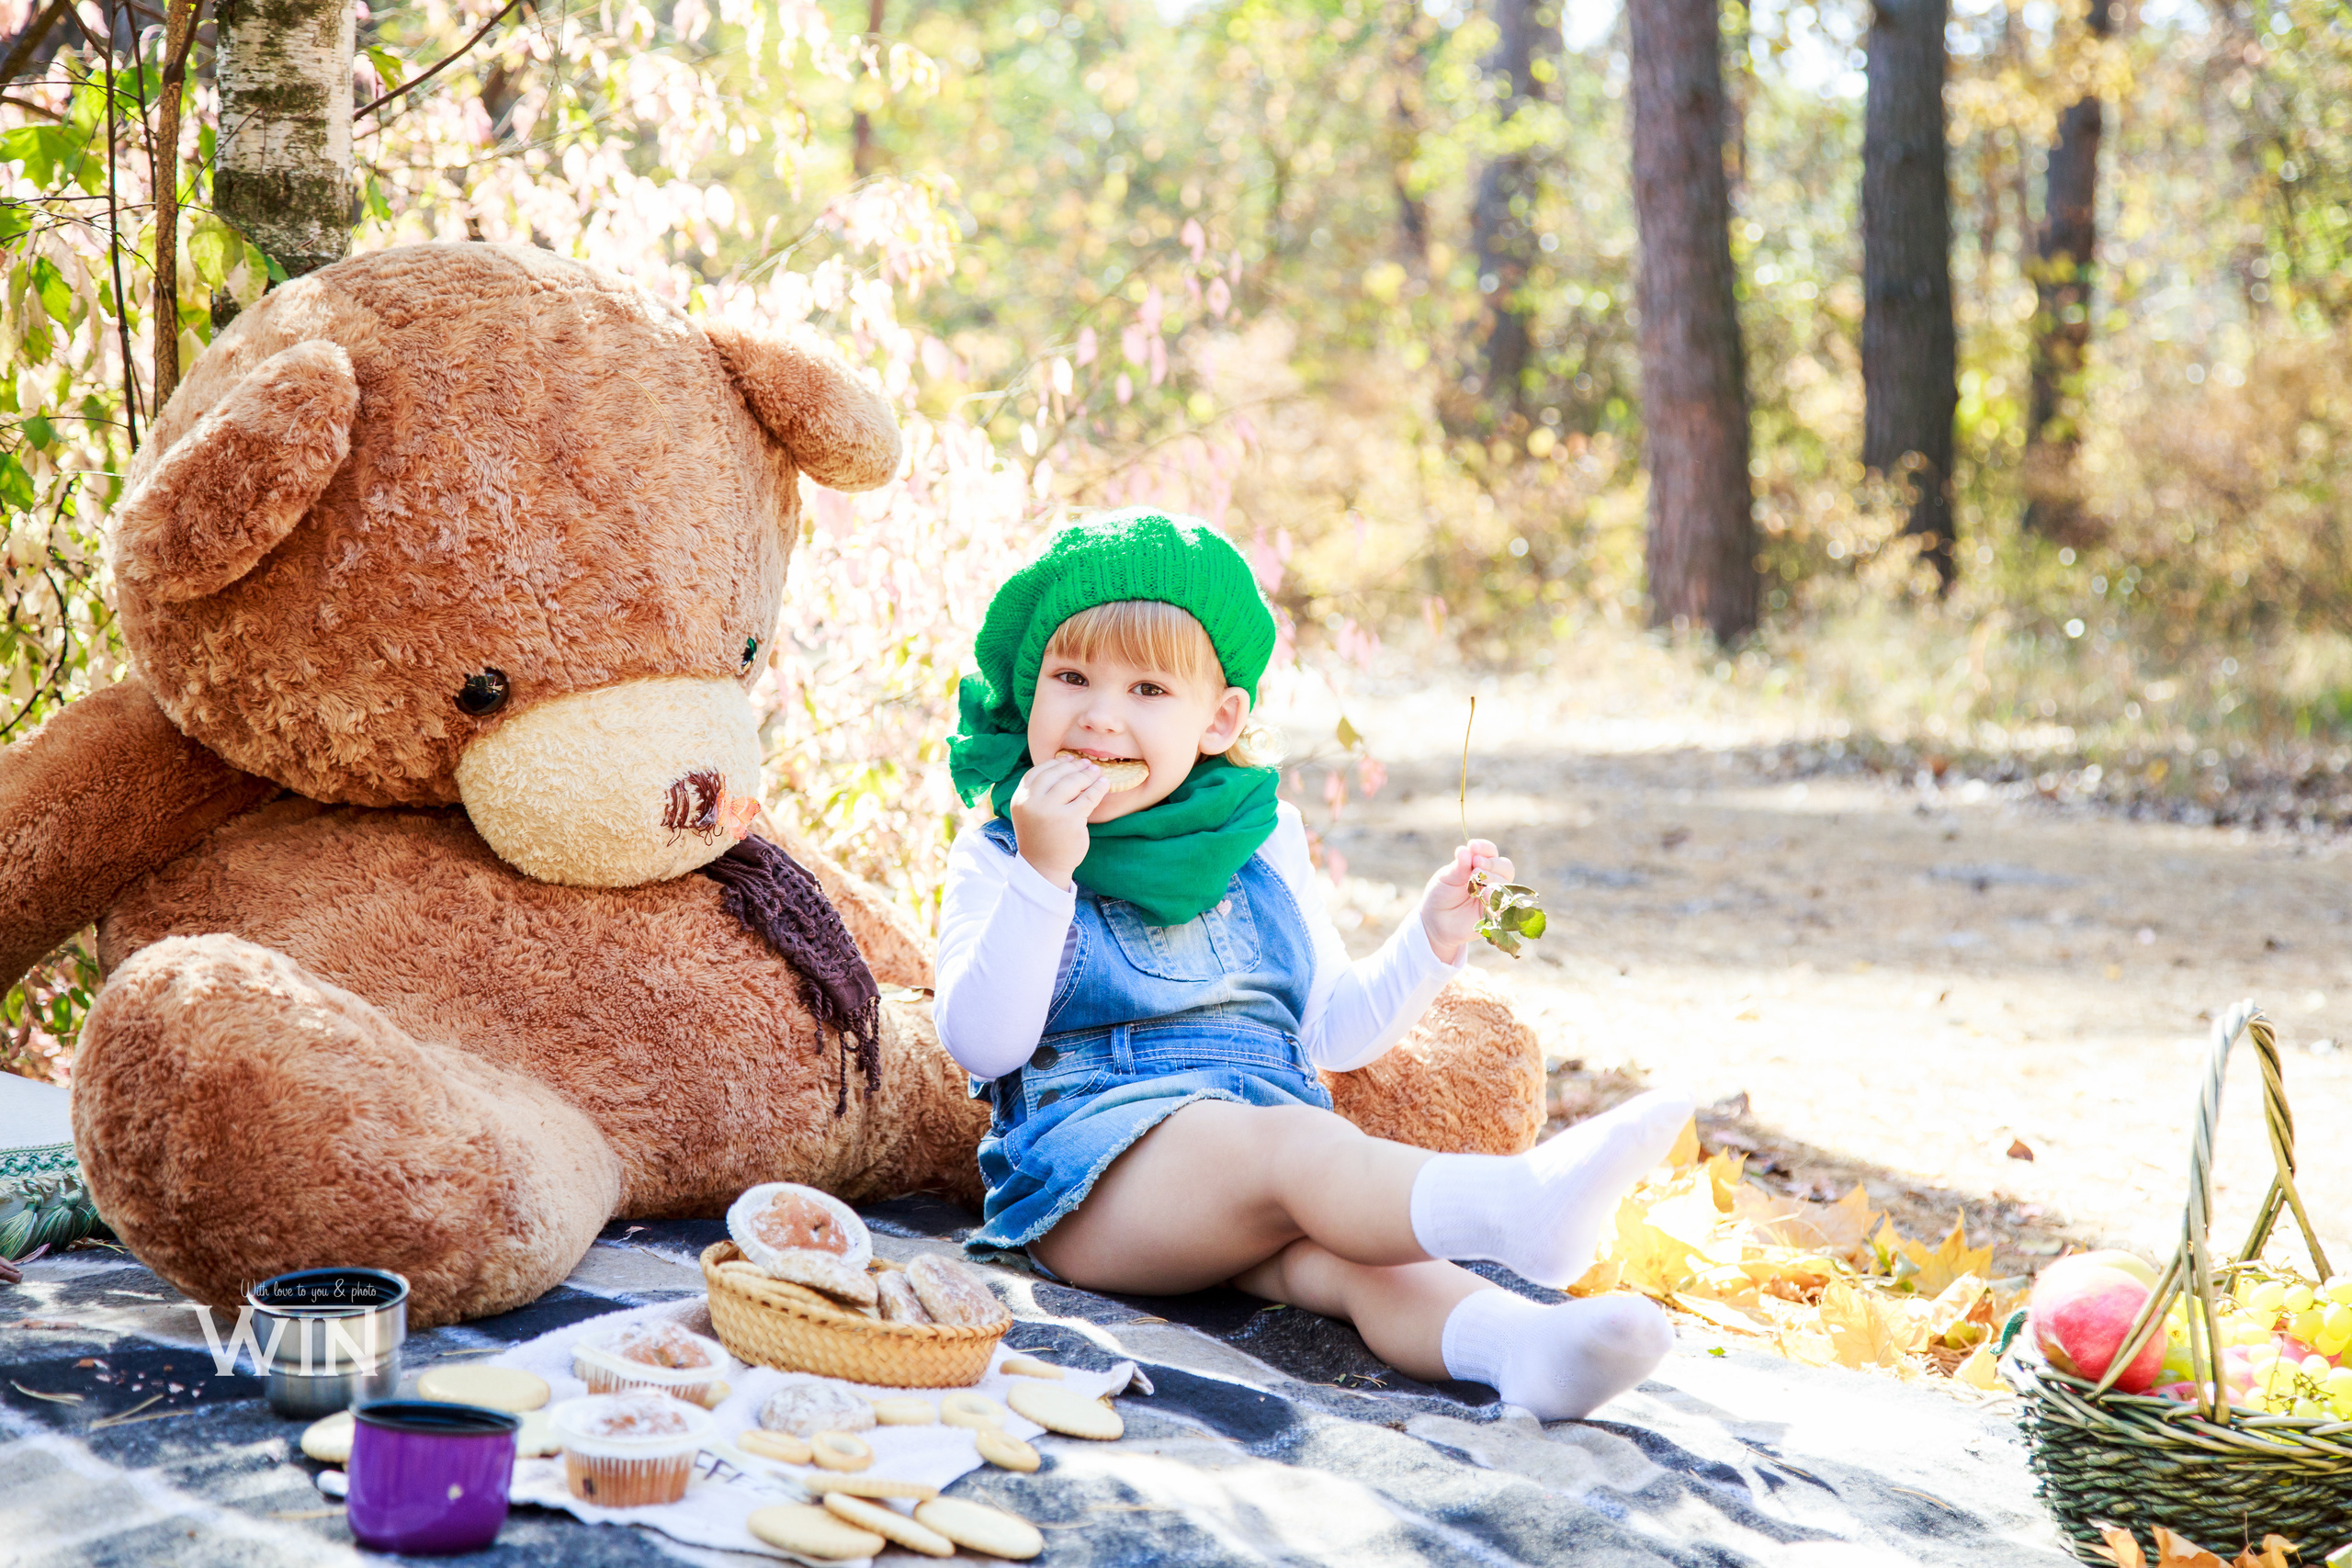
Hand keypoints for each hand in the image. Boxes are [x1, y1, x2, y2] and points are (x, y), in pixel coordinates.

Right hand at [1008, 755, 1110, 888]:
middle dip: (1074, 766)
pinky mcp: (1070, 820)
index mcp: (1020, 799)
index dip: (1055, 763)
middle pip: (1056, 774)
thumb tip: (1065, 763)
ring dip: (1087, 774)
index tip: (1070, 759)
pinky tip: (1104, 784)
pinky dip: (1098, 788)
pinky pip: (1088, 797)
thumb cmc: (1040, 837)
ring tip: (1096, 772)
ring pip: (1073, 782)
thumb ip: (1039, 792)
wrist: (1044, 868)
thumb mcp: (1030, 812)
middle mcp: (1032, 803)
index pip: (1038, 772)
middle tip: (1087, 764)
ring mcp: (1051, 811)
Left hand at [1421, 839, 1511, 965]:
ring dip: (1493, 878)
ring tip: (1476, 879)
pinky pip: (1504, 903)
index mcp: (1479, 865)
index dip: (1484, 848)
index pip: (1490, 851)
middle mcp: (1491, 878)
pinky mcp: (1496, 912)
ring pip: (1506, 882)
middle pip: (1504, 865)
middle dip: (1490, 863)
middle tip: (1475, 866)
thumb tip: (1465, 850)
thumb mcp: (1446, 878)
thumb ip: (1458, 866)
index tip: (1472, 846)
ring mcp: (1495, 895)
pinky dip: (1495, 896)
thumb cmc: (1441, 895)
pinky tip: (1486, 894)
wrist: (1436, 921)